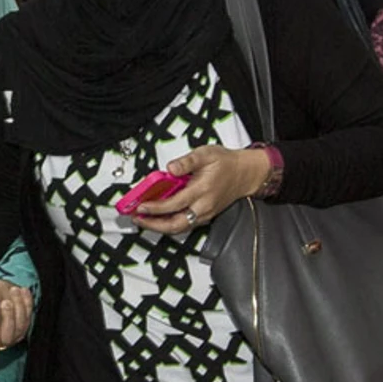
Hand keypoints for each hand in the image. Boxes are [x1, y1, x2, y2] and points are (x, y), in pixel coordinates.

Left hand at [132, 145, 271, 234]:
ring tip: (144, 220)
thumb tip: (171, 168)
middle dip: (154, 225)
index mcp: (202, 190)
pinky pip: (185, 225)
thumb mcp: (205, 154)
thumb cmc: (226, 163)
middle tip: (137, 218)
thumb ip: (187, 161)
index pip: (174, 204)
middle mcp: (204, 206)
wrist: (245, 173)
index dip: (155, 207)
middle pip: (175, 224)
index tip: (141, 206)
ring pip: (179, 227)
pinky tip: (159, 218)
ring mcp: (205, 214)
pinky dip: (170, 224)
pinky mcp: (205, 216)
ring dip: (160, 226)